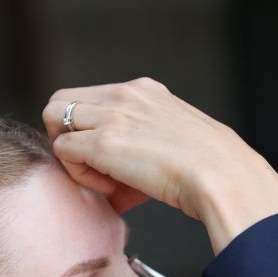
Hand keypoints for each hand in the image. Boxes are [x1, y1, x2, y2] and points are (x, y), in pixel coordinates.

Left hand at [42, 77, 277, 253]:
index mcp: (142, 90)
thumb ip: (141, 143)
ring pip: (53, 117)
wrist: (224, 175)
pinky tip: (108, 186)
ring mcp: (112, 115)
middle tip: (87, 161)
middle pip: (61, 100)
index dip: (88, 127)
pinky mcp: (103, 142)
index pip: (89, 97)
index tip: (108, 156)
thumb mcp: (172, 136)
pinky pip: (62, 150)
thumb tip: (117, 179)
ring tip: (97, 174)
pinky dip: (76, 172)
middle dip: (65, 132)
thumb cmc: (208, 165)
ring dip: (67, 150)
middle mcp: (123, 95)